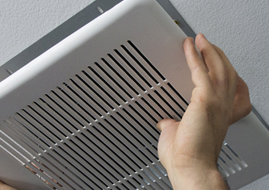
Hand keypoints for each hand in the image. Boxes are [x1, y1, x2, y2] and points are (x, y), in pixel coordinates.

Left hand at [157, 34, 250, 189]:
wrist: (189, 168)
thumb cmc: (186, 157)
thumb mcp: (177, 136)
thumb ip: (172, 125)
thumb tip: (166, 122)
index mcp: (218, 114)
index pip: (227, 87)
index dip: (221, 72)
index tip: (211, 62)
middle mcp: (222, 107)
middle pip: (226, 73)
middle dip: (216, 56)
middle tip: (206, 44)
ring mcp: (216, 103)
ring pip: (218, 68)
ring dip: (209, 51)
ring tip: (200, 40)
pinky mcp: (205, 101)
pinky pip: (200, 71)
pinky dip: (194, 57)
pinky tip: (188, 48)